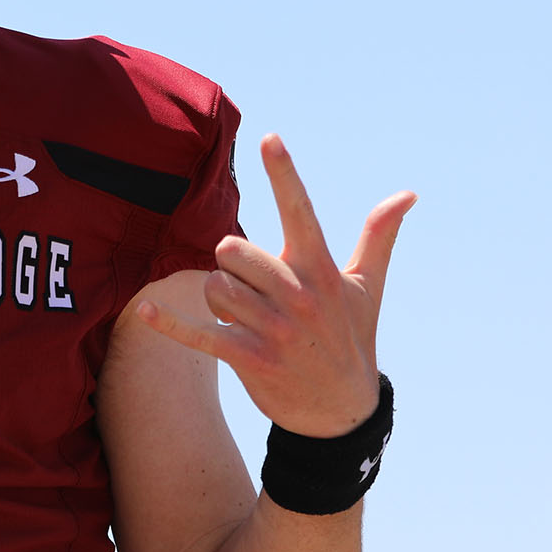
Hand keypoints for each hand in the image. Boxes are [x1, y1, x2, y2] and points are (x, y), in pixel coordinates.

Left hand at [136, 135, 413, 437]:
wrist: (343, 412)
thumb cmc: (352, 338)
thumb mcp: (368, 288)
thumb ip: (379, 237)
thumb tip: (408, 194)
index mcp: (322, 271)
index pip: (301, 212)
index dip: (285, 175)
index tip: (269, 139)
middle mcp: (298, 297)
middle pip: (232, 250)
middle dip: (231, 264)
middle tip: (251, 286)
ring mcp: (274, 330)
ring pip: (215, 288)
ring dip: (219, 298)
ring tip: (243, 316)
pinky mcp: (250, 359)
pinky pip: (200, 333)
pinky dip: (169, 323)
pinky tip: (143, 309)